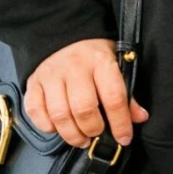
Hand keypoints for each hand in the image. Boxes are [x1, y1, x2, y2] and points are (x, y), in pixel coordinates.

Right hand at [25, 38, 148, 148]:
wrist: (64, 35)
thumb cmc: (94, 55)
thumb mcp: (117, 64)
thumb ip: (128, 93)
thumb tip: (139, 117)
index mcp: (100, 61)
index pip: (113, 98)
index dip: (120, 124)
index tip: (124, 138)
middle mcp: (74, 67)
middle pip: (83, 110)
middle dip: (93, 130)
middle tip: (96, 134)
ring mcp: (51, 74)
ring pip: (59, 115)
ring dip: (71, 134)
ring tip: (80, 138)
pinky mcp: (34, 82)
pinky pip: (36, 111)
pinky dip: (47, 126)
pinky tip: (58, 127)